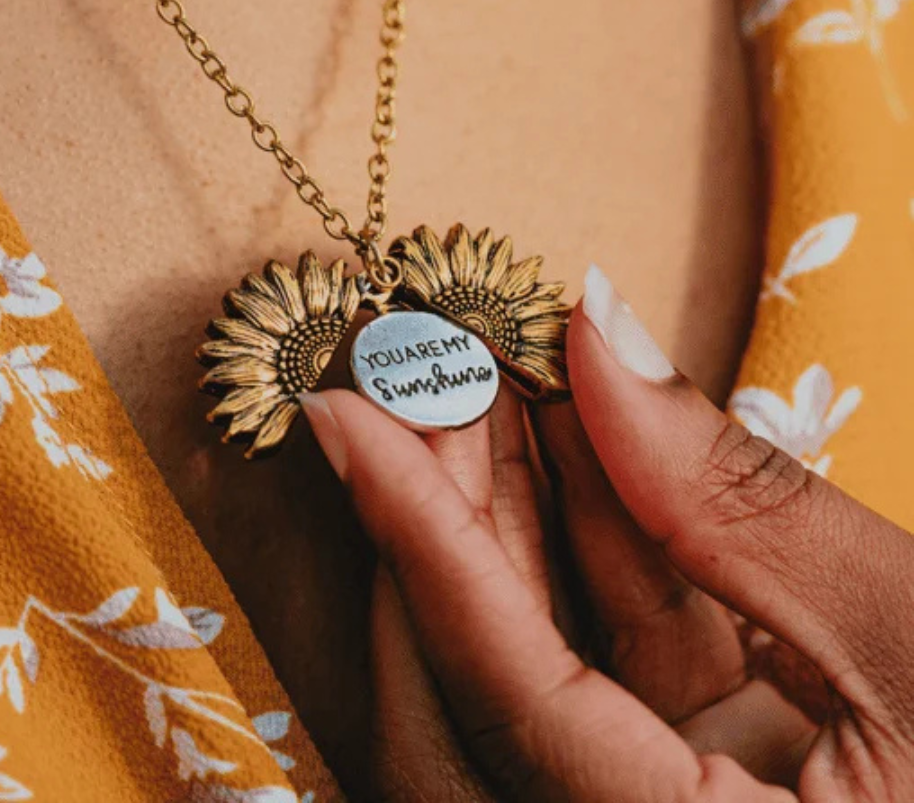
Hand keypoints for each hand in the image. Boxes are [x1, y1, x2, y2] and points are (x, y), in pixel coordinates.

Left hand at [300, 266, 913, 800]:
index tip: (344, 413)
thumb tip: (602, 333)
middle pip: (479, 701)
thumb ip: (745, 500)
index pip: (507, 695)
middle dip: (447, 521)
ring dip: (514, 529)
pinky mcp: (694, 793)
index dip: (419, 537)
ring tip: (495, 391)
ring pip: (529, 686)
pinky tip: (589, 456)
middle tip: (422, 382)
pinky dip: (594, 568)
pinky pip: (599, 686)